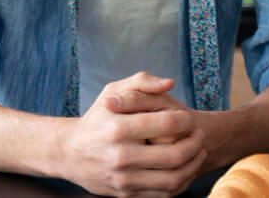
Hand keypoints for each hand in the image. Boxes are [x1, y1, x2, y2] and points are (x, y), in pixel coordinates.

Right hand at [56, 72, 206, 197]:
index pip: (166, 124)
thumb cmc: (97, 118)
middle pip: (175, 154)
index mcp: (118, 128)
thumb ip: (141, 82)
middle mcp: (121, 155)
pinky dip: (181, 182)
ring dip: (193, 165)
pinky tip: (184, 168)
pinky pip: (164, 194)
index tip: (189, 118)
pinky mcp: (126, 195)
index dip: (186, 121)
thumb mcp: (112, 91)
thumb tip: (170, 83)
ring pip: (173, 179)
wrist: (69, 152)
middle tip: (199, 135)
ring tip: (198, 152)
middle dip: (195, 143)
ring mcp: (124, 178)